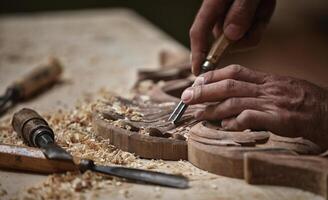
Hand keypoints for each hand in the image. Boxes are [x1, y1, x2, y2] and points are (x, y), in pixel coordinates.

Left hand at [181, 65, 327, 149]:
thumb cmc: (306, 103)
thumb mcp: (282, 89)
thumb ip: (258, 91)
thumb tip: (233, 102)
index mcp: (267, 79)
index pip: (234, 71)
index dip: (212, 75)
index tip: (196, 81)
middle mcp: (268, 88)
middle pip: (228, 85)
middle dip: (204, 91)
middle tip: (186, 97)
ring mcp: (273, 103)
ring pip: (235, 101)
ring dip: (212, 108)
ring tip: (197, 115)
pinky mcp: (281, 119)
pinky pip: (252, 117)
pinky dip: (235, 121)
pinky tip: (225, 126)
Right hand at [190, 0, 275, 74]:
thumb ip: (240, 11)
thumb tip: (230, 36)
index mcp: (213, 5)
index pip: (199, 34)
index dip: (197, 54)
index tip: (198, 72)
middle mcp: (219, 14)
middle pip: (223, 40)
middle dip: (242, 37)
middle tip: (257, 12)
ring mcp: (231, 17)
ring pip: (240, 39)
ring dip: (256, 26)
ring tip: (262, 3)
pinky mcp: (242, 19)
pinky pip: (252, 32)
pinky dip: (261, 22)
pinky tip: (264, 5)